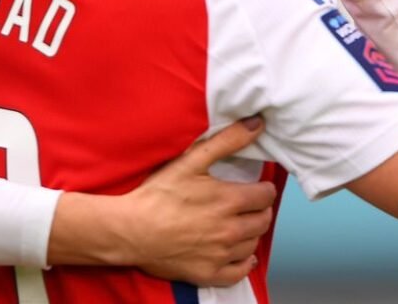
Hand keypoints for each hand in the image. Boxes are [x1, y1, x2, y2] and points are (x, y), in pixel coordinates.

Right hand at [124, 118, 277, 284]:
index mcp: (229, 201)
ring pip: (253, 244)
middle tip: (247, 205)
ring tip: (239, 224)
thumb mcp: (191, 160)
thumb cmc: (158, 194)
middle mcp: (230, 230)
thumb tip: (257, 124)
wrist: (131, 230)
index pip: (266, 195)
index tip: (256, 188)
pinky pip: (239, 272)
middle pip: (264, 220)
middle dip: (259, 210)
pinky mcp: (209, 273)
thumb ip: (227, 141)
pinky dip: (243, 262)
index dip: (263, 189)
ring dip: (251, 233)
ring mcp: (220, 254)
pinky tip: (239, 253)